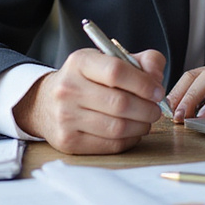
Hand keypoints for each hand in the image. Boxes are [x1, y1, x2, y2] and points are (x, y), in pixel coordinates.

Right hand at [13, 48, 166, 153]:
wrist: (46, 103)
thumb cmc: (87, 80)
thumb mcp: (109, 60)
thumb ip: (142, 61)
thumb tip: (158, 79)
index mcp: (80, 62)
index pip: (116, 71)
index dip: (144, 83)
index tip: (158, 91)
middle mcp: (68, 89)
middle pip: (120, 103)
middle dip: (147, 109)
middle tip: (156, 110)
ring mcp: (66, 117)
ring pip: (117, 127)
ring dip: (141, 126)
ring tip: (146, 121)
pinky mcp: (68, 141)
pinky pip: (110, 145)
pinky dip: (129, 140)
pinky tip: (132, 132)